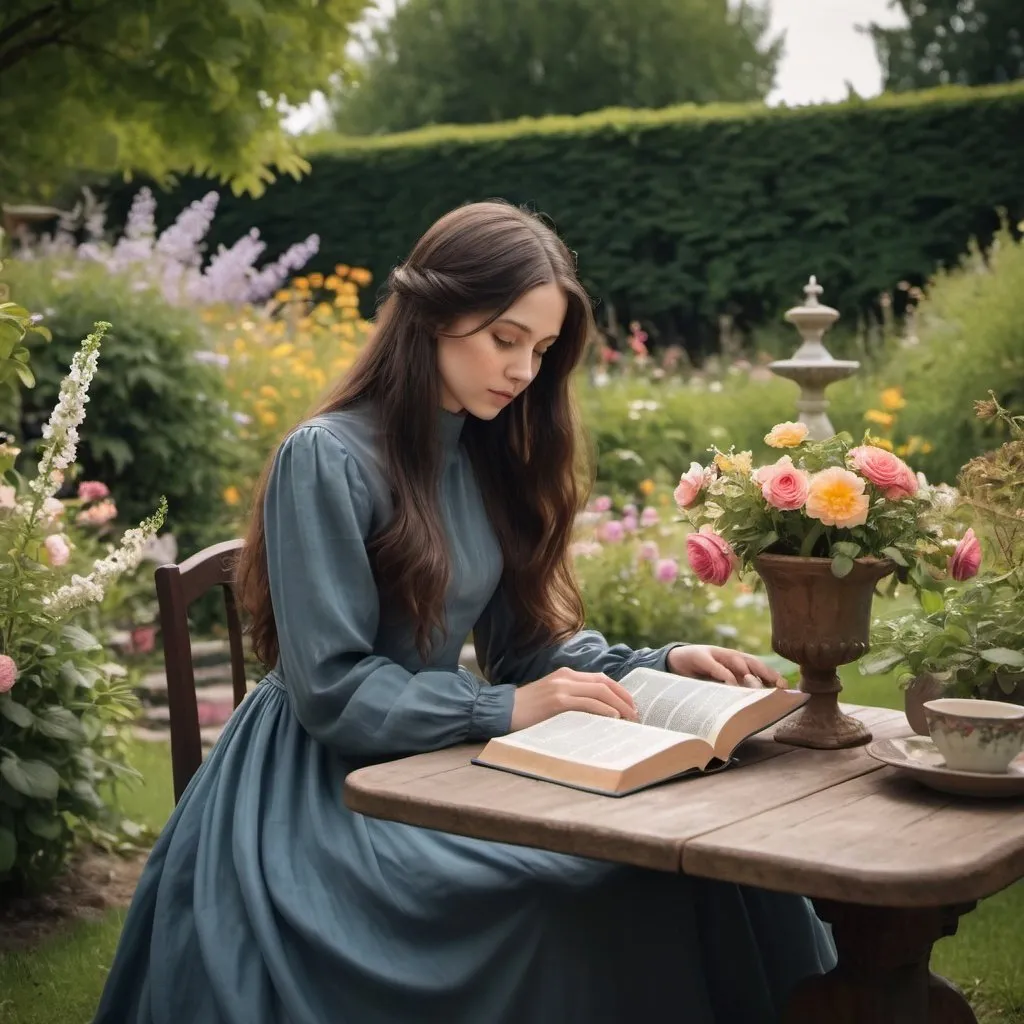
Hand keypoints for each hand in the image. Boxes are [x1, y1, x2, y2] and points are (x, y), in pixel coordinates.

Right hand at [511, 668, 638, 730]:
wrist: (502, 711)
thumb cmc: (527, 710)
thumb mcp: (552, 698)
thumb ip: (572, 699)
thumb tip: (599, 713)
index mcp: (565, 674)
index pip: (600, 679)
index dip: (619, 691)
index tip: (631, 705)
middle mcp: (565, 677)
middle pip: (604, 683)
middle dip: (624, 698)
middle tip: (636, 713)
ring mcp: (561, 687)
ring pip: (599, 691)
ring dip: (619, 705)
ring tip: (629, 718)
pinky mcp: (557, 701)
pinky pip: (587, 703)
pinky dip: (604, 709)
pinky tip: (614, 717)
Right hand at [667, 644, 785, 688]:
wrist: (674, 660)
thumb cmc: (700, 674)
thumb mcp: (719, 682)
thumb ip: (733, 689)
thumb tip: (754, 706)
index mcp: (736, 663)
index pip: (758, 667)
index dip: (772, 675)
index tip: (786, 687)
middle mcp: (729, 656)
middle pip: (753, 662)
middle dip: (768, 672)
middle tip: (779, 685)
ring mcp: (716, 654)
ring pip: (738, 661)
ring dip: (749, 672)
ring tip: (757, 684)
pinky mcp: (702, 656)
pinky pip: (716, 666)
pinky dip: (725, 674)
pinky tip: (731, 683)